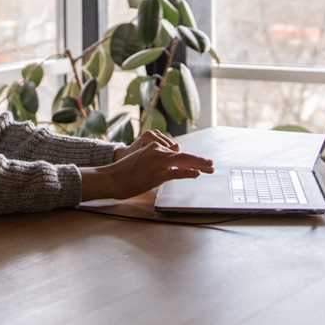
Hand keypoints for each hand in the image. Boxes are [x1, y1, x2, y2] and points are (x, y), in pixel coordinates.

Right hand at [80, 134, 213, 200]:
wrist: (112, 178)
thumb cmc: (127, 172)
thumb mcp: (146, 162)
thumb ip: (162, 162)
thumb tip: (183, 163)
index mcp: (154, 147)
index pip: (177, 152)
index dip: (192, 158)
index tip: (202, 163)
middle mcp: (158, 152)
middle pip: (184, 155)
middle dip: (199, 160)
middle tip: (211, 165)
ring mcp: (158, 162)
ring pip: (183, 162)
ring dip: (198, 165)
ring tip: (209, 168)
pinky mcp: (157, 174)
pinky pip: (176, 173)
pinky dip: (187, 173)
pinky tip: (196, 174)